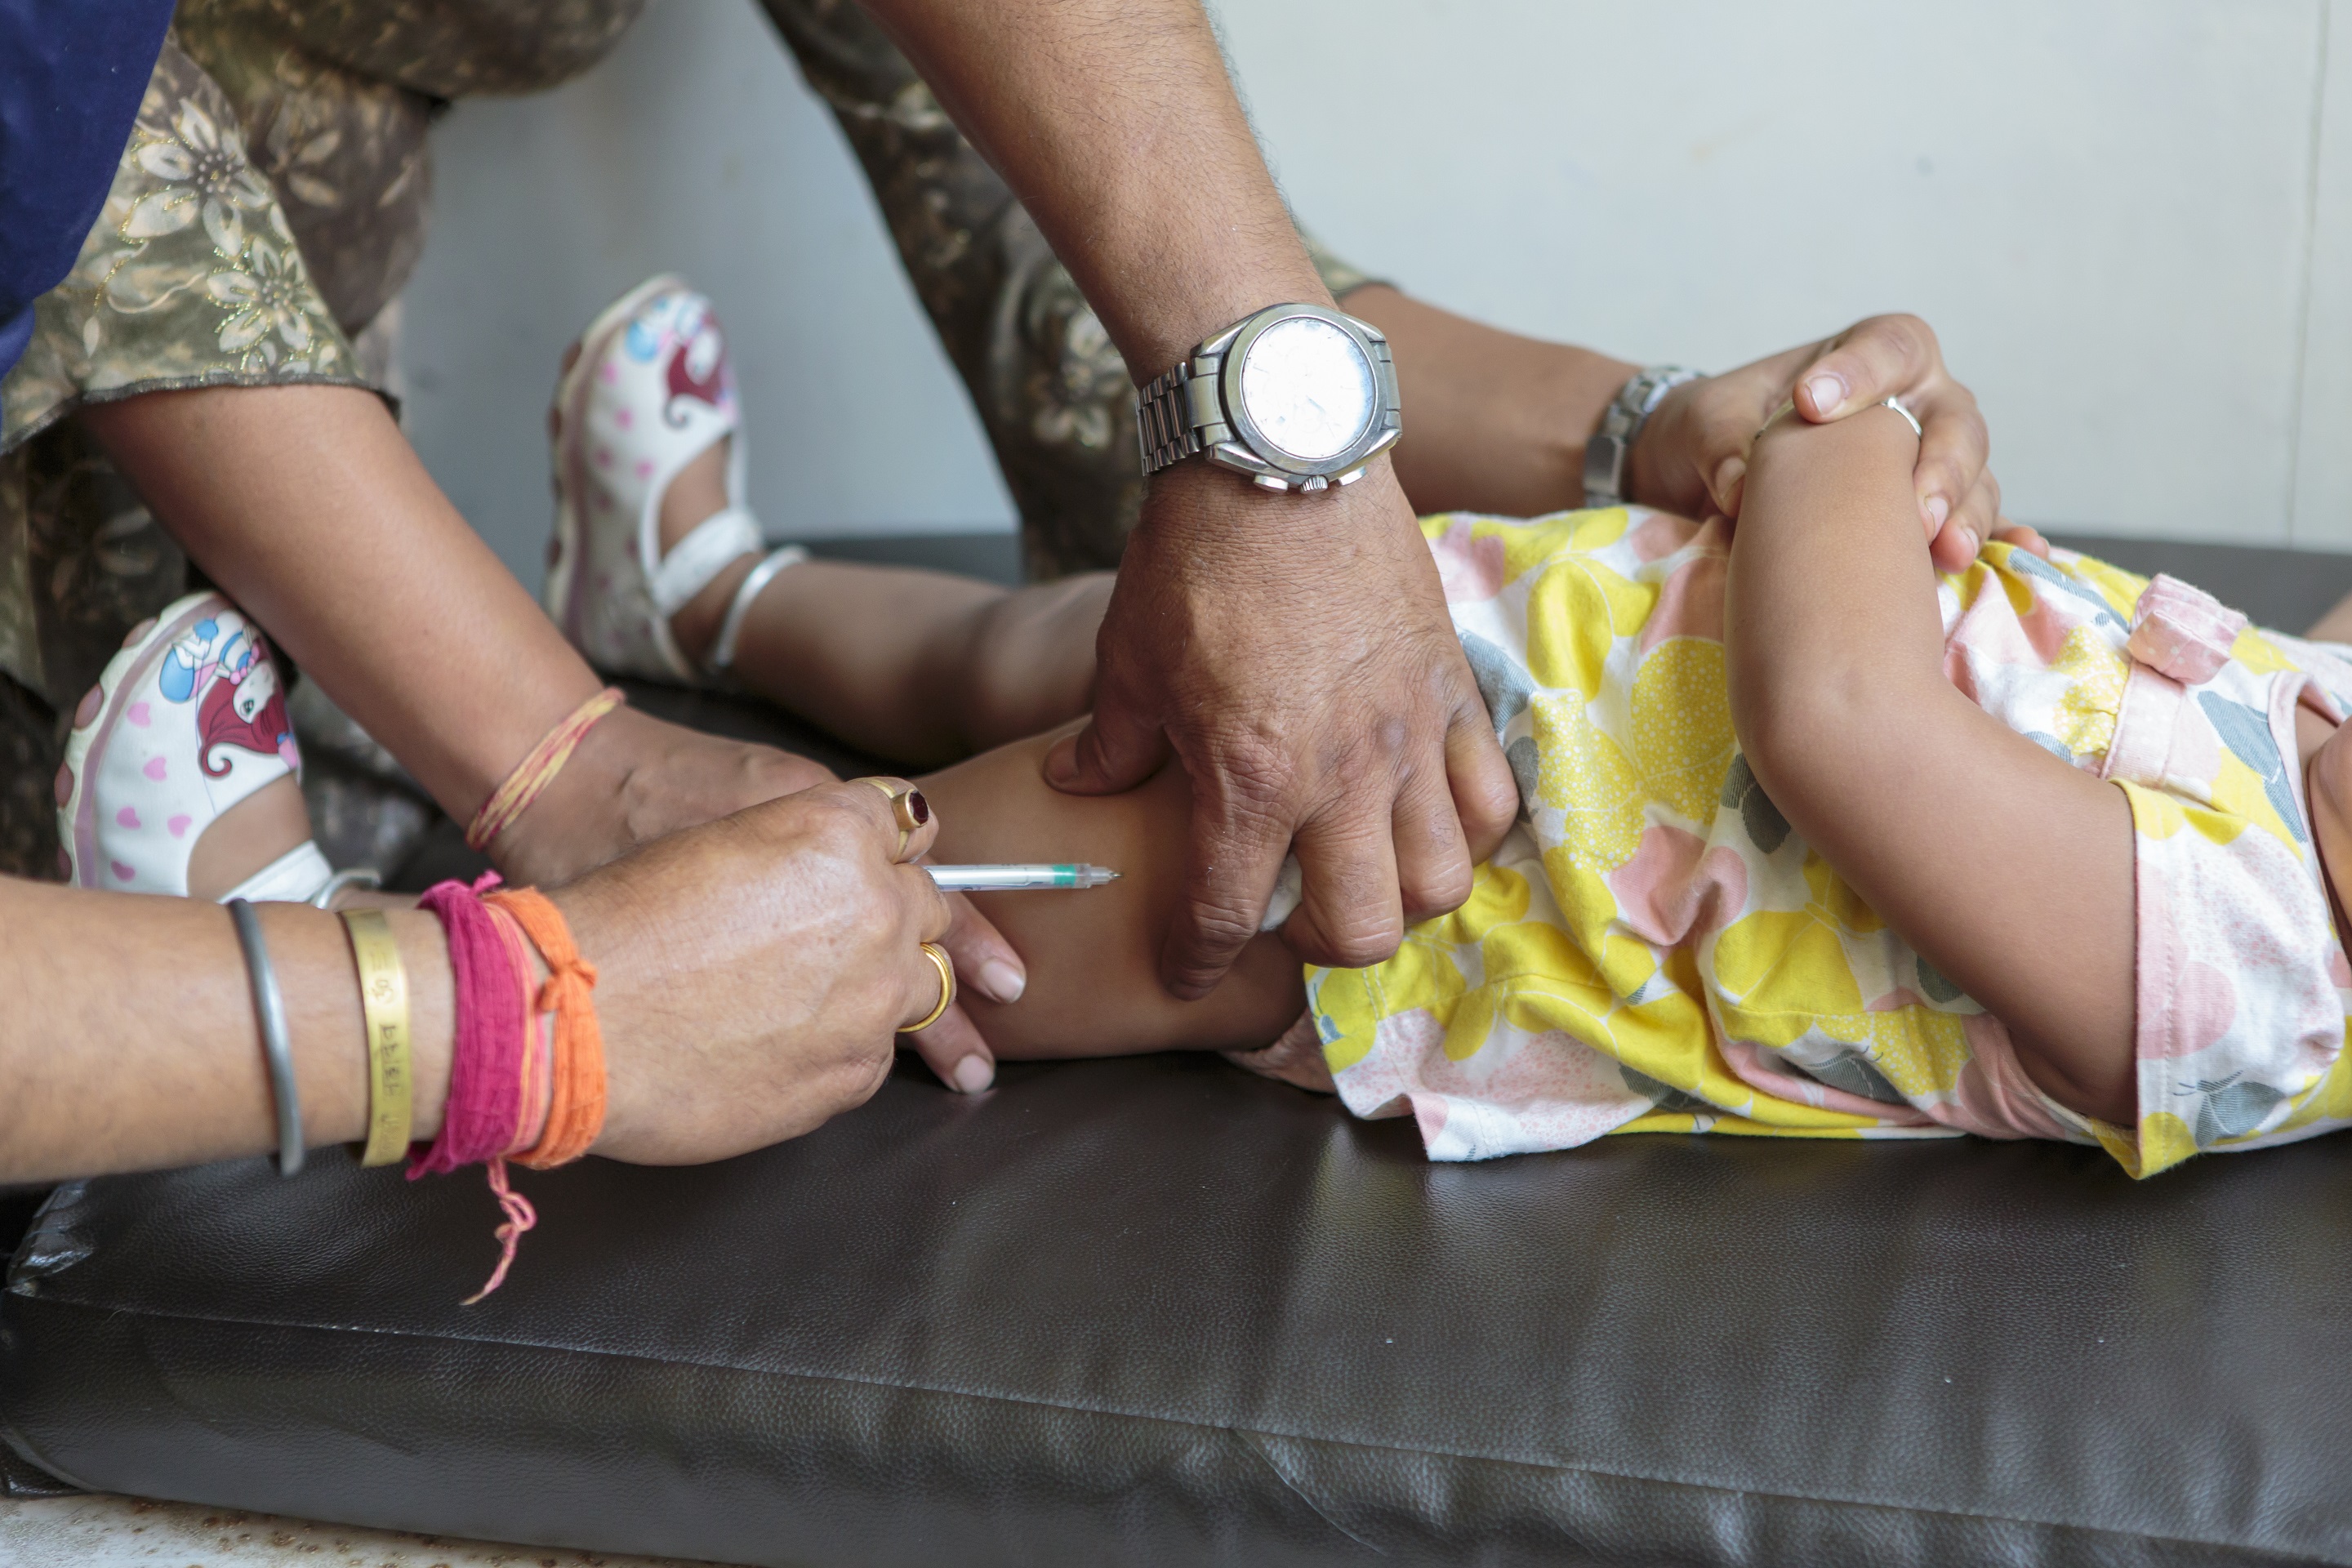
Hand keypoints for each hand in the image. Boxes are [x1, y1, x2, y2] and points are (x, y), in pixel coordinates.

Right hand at [554, 778, 956, 1162]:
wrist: (566, 1020)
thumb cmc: (619, 922)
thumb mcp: (717, 840)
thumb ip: (804, 843)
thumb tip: (845, 864)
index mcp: (838, 835)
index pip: (910, 825)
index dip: (890, 850)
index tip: (886, 867)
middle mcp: (875, 910)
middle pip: (928, 909)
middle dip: (894, 922)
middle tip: (836, 945)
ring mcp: (874, 997)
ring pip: (915, 989)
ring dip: (874, 991)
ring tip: (797, 1004)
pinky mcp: (855, 1073)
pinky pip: (873, 1054)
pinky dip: (841, 1049)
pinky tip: (774, 1046)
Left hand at [1044, 460, 1520, 996]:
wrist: (1280, 452)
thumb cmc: (1195, 556)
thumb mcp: (1125, 658)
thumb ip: (1108, 744)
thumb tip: (1076, 788)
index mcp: (1250, 777)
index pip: (1225, 917)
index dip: (1196, 962)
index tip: (1186, 971)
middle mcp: (1343, 775)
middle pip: (1363, 929)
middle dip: (1318, 945)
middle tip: (1290, 913)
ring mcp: (1411, 735)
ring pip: (1444, 878)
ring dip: (1402, 895)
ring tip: (1367, 870)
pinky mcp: (1455, 689)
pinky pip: (1493, 795)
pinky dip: (1467, 825)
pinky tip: (1428, 813)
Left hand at [1626, 314, 1996, 570]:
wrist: (1718, 476)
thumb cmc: (1722, 429)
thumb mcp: (1708, 421)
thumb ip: (1721, 442)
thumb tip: (1735, 490)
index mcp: (1869, 357)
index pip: (1891, 347)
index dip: (1864, 372)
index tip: (1813, 404)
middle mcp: (1918, 403)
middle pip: (1955, 423)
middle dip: (1940, 466)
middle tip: (1914, 509)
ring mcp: (1933, 462)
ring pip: (1975, 479)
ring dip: (1964, 515)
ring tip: (1945, 552)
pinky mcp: (1931, 518)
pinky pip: (1974, 529)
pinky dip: (1996, 543)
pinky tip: (2019, 558)